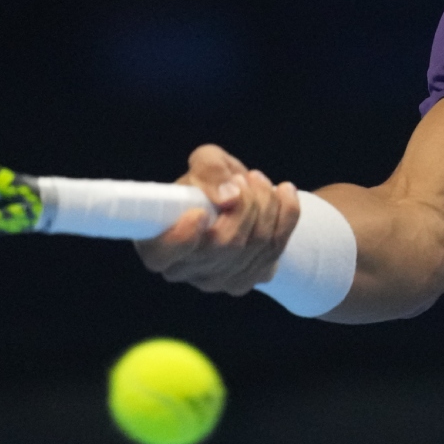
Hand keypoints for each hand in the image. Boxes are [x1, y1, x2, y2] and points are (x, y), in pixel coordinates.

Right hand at [134, 144, 301, 294]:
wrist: (236, 199)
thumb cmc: (210, 181)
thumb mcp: (205, 162)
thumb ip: (209, 169)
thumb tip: (228, 197)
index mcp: (157, 242)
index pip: (162, 255)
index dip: (182, 238)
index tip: (199, 212)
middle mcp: (182, 270)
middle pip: (224, 245)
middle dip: (246, 203)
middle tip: (245, 178)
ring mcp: (214, 281)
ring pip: (255, 246)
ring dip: (267, 204)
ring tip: (259, 180)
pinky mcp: (244, 281)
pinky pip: (275, 250)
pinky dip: (287, 214)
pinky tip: (284, 192)